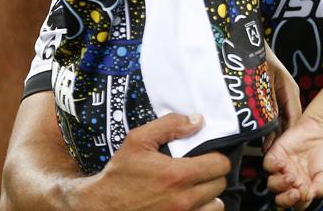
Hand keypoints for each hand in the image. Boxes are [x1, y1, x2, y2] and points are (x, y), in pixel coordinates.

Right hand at [68, 114, 231, 210]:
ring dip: (210, 195)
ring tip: (196, 187)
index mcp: (177, 175)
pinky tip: (189, 201)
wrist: (102, 206)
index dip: (216, 157)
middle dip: (212, 174)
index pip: (220, 164)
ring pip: (216, 205)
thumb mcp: (138, 140)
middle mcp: (183, 199)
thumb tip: (198, 121)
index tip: (206, 156)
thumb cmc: (120, 174)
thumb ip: (169, 125)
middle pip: (220, 184)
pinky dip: (202, 209)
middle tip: (199, 169)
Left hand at [263, 114, 322, 209]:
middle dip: (285, 198)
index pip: (295, 203)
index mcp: (304, 187)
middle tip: (295, 191)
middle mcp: (292, 180)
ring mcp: (283, 168)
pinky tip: (282, 164)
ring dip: (280, 183)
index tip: (304, 194)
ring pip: (273, 183)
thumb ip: (319, 189)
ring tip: (291, 176)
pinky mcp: (277, 154)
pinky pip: (268, 165)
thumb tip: (307, 198)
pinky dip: (272, 167)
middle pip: (281, 197)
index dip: (298, 202)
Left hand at [264, 49, 302, 151]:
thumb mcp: (264, 79)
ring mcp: (276, 96)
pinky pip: (268, 114)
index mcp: (290, 90)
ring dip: (270, 132)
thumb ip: (267, 100)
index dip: (289, 134)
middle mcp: (286, 94)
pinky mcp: (267, 97)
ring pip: (276, 119)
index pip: (295, 117)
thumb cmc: (256, 56)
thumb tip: (269, 122)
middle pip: (286, 121)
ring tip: (263, 147)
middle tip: (270, 153)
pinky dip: (263, 125)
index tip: (282, 149)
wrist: (244, 44)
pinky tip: (256, 134)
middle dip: (278, 137)